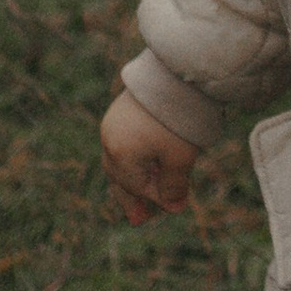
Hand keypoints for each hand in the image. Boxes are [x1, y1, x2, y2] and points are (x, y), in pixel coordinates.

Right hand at [101, 90, 197, 224]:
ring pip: (120, 159)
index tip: (177, 208)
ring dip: (133, 177)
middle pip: (120, 176)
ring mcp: (114, 121)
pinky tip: (147, 159)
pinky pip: (124, 141)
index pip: (138, 186)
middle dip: (132, 197)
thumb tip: (173, 207)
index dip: (158, 199)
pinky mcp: (123, 107)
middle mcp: (110, 138)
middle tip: (139, 219)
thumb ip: (173, 186)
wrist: (178, 71)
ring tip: (143, 192)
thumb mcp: (180, 157)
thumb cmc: (178, 118)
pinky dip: (135, 156)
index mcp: (119, 154)